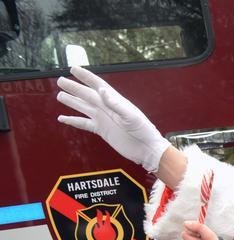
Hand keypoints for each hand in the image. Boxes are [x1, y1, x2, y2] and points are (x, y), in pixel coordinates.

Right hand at [56, 66, 170, 172]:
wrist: (147, 150)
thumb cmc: (144, 131)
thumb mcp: (131, 117)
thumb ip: (116, 104)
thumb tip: (102, 90)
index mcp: (115, 101)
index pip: (98, 85)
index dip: (86, 77)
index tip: (73, 69)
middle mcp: (107, 108)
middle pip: (87, 95)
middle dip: (74, 87)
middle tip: (60, 80)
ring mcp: (104, 119)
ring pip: (83, 107)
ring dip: (72, 102)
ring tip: (60, 95)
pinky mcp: (101, 130)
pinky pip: (84, 124)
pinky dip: (73, 121)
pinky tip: (63, 119)